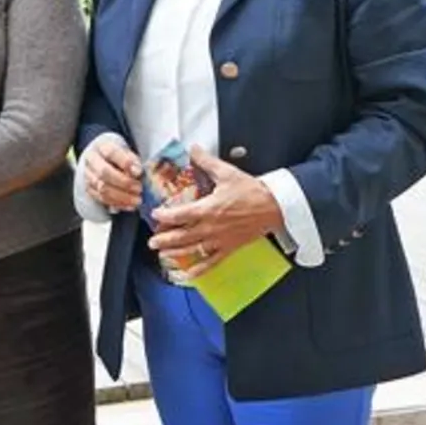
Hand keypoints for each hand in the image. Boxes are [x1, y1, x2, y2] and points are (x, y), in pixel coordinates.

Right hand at [82, 136, 142, 210]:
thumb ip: (133, 160)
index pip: (111, 153)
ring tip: (137, 200)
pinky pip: (102, 199)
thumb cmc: (119, 156)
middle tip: (139, 188)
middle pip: (104, 172)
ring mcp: (88, 175)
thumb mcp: (128, 152)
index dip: (125, 162)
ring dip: (122, 197)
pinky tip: (130, 205)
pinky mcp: (89, 189)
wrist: (104, 161)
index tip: (139, 172)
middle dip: (124, 182)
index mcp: (101, 147)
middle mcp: (91, 160)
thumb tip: (137, 171)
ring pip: (102, 188)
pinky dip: (117, 204)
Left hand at [149, 146, 282, 276]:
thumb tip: (194, 149)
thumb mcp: (227, 173)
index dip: (165, 216)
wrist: (273, 207)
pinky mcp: (229, 248)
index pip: (180, 214)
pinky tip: (188, 275)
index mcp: (208, 209)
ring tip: (162, 255)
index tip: (155, 215)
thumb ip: (207, 162)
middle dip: (165, 239)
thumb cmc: (251, 191)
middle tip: (152, 241)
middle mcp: (210, 227)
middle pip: (182, 236)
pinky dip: (199, 270)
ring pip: (192, 250)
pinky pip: (211, 262)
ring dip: (175, 253)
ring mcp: (219, 240)